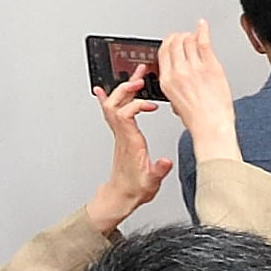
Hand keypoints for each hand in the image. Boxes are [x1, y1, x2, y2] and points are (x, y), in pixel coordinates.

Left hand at [84, 61, 173, 236]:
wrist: (121, 195)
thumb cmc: (135, 188)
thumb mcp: (151, 182)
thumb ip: (158, 170)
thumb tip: (165, 161)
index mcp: (130, 141)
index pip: (125, 114)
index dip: (137, 105)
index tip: (150, 105)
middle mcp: (122, 134)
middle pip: (116, 103)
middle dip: (126, 87)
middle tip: (140, 75)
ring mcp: (120, 133)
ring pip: (114, 104)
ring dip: (123, 87)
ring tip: (135, 74)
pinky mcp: (122, 134)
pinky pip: (111, 111)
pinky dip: (108, 98)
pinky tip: (104, 90)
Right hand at [160, 21, 240, 168]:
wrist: (211, 126)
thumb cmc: (196, 118)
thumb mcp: (175, 100)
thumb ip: (174, 85)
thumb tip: (177, 75)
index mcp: (166, 80)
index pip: (162, 52)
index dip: (168, 42)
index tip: (173, 40)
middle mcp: (178, 72)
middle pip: (174, 42)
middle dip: (180, 36)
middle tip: (186, 36)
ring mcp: (194, 68)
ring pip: (188, 40)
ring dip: (192, 35)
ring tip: (197, 35)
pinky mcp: (211, 67)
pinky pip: (203, 42)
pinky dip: (203, 30)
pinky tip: (203, 25)